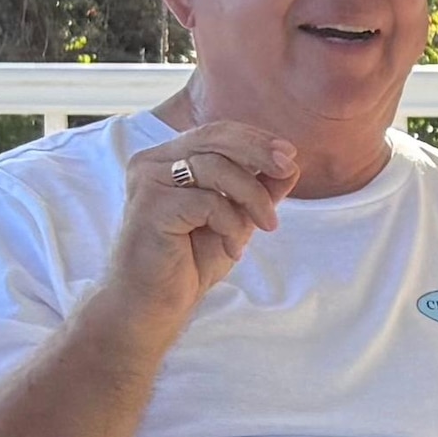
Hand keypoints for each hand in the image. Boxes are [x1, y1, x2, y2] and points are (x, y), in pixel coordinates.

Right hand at [99, 120, 296, 324]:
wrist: (155, 304)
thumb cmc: (189, 261)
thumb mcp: (235, 218)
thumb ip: (257, 190)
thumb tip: (290, 165)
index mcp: (168, 159)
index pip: (216, 132)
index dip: (255, 139)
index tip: (289, 156)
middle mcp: (152, 162)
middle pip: (215, 138)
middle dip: (259, 153)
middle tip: (287, 170)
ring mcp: (147, 181)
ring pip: (215, 167)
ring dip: (252, 197)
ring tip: (266, 226)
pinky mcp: (150, 205)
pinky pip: (207, 202)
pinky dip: (231, 224)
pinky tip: (233, 248)